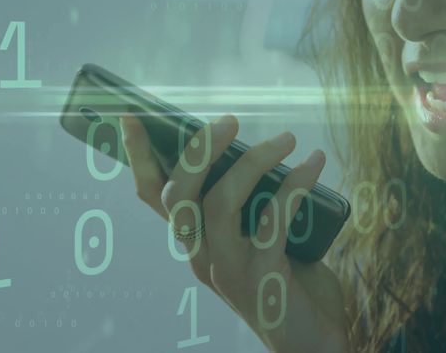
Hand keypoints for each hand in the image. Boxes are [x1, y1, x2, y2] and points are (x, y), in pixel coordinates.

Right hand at [119, 112, 350, 352]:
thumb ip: (251, 201)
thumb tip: (259, 146)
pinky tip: (313, 163)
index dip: (138, 156)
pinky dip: (294, 184)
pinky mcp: (262, 278)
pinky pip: (273, 219)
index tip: (132, 116)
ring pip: (218, 204)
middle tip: (229, 121)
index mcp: (195, 241)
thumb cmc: (287, 280)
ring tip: (286, 139)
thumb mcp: (260, 235)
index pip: (153, 197)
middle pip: (178, 197)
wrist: (312, 340)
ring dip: (252, 162)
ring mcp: (227, 269)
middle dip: (197, 151)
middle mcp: (200, 256)